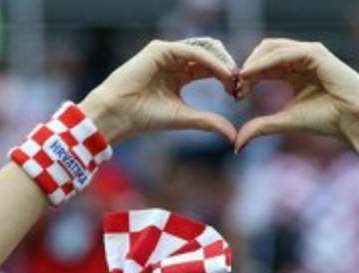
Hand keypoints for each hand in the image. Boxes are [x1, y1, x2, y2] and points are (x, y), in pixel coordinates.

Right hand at [79, 38, 239, 144]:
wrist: (119, 115)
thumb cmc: (145, 118)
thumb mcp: (184, 118)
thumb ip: (208, 122)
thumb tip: (233, 136)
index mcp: (179, 76)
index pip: (209, 70)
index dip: (226, 78)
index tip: (238, 93)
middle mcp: (174, 61)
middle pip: (209, 56)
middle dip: (227, 67)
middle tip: (240, 83)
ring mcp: (167, 53)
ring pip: (203, 50)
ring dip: (221, 62)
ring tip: (233, 78)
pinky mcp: (160, 49)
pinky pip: (191, 51)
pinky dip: (209, 61)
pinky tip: (222, 74)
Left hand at [232, 38, 358, 150]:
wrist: (353, 120)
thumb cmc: (325, 120)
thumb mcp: (285, 122)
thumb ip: (261, 127)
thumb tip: (236, 144)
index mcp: (292, 73)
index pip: (261, 68)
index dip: (245, 78)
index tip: (234, 95)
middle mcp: (299, 60)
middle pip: (263, 53)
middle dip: (246, 68)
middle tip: (235, 86)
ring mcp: (308, 53)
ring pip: (271, 49)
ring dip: (253, 63)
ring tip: (241, 80)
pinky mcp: (315, 53)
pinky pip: (285, 53)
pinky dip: (266, 62)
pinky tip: (253, 74)